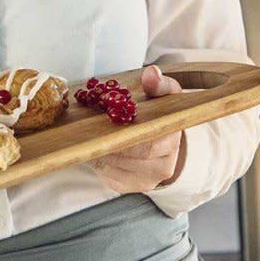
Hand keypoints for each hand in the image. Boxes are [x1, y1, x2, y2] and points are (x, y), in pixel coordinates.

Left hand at [87, 65, 186, 192]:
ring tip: (88, 131)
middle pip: (125, 156)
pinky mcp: (125, 187)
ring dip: (96, 147)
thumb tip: (152, 73)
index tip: (106, 117)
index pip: (147, 144)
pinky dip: (94, 157)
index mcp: (171, 143)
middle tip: (88, 122)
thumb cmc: (159, 113)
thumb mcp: (164, 94)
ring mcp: (143, 181)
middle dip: (104, 138)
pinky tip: (93, 144)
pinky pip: (103, 174)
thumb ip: (158, 83)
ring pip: (110, 165)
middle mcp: (161, 168)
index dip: (123, 132)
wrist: (159, 137)